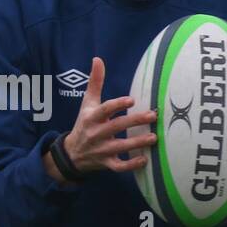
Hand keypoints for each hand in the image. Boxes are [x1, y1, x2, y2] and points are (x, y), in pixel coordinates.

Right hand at [58, 57, 156, 176]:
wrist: (72, 153)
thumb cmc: (84, 123)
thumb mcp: (87, 103)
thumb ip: (95, 82)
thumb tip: (97, 59)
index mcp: (91, 117)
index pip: (105, 110)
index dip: (117, 105)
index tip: (131, 100)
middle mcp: (95, 133)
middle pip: (116, 127)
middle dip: (135, 121)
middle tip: (153, 115)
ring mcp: (101, 149)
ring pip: (120, 147)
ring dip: (137, 143)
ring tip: (154, 137)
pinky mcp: (106, 163)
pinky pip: (119, 166)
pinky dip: (131, 165)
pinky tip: (145, 160)